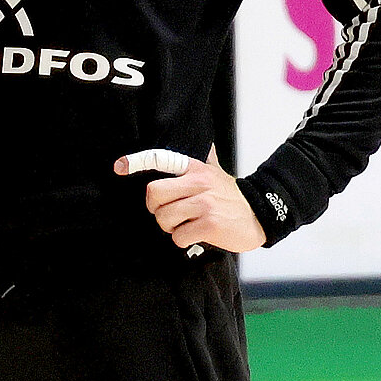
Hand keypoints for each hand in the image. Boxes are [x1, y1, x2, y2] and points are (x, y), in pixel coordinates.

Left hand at [114, 146, 266, 253]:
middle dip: (156, 209)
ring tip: (186, 224)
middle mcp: (198, 182)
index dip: (136, 161)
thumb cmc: (230, 196)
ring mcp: (204, 203)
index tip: (119, 167)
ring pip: (163, 218)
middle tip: (168, 213)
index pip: (160, 159)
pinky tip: (196, 234)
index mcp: (194, 168)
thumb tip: (202, 140)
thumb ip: (203, 157)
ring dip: (170, 227)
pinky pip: (178, 237)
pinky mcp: (210, 224)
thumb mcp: (214, 171)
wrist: (261, 215)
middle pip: (153, 194)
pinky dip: (183, 240)